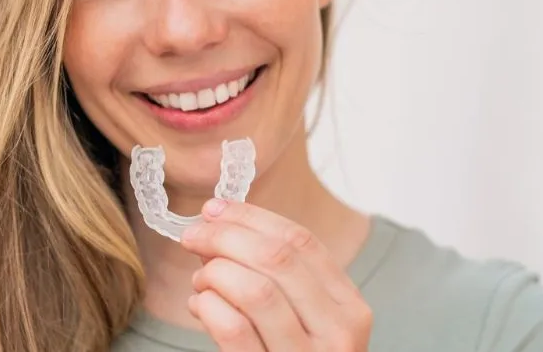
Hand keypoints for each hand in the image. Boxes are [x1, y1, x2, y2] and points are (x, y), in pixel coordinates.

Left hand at [179, 199, 372, 350]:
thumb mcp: (307, 323)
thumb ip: (280, 279)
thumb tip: (222, 220)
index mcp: (350, 308)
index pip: (302, 242)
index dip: (252, 218)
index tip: (215, 209)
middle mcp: (339, 333)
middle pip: (278, 258)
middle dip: (226, 237)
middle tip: (193, 237)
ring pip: (255, 290)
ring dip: (215, 274)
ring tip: (200, 283)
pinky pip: (234, 332)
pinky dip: (209, 309)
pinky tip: (202, 307)